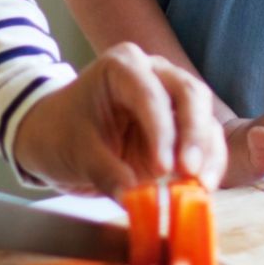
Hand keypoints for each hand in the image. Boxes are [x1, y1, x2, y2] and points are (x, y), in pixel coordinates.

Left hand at [13, 43, 225, 196]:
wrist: (54, 136)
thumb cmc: (60, 132)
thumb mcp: (74, 152)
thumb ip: (105, 172)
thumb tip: (134, 198)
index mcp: (123, 66)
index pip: (151, 94)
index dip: (161, 133)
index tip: (162, 169)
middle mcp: (155, 73)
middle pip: (190, 95)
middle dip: (194, 135)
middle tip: (190, 172)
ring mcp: (172, 98)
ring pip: (205, 116)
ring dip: (208, 152)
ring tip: (202, 186)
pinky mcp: (181, 126)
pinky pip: (206, 140)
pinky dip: (209, 163)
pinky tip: (203, 187)